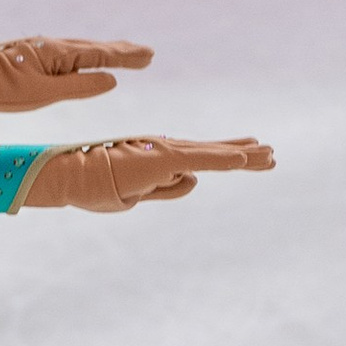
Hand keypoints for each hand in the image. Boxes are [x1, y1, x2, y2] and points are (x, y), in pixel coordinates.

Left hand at [0, 38, 154, 109]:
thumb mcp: (41, 94)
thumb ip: (78, 87)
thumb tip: (112, 80)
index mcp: (56, 52)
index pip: (100, 54)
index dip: (126, 56)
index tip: (149, 56)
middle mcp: (50, 46)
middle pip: (92, 47)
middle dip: (120, 52)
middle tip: (146, 55)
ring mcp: (37, 50)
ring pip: (78, 51)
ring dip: (103, 53)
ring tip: (123, 55)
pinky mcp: (26, 58)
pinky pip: (65, 56)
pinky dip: (83, 58)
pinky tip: (80, 63)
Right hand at [21, 136, 273, 207]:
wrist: (74, 178)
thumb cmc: (97, 187)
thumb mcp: (138, 196)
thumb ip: (167, 189)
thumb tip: (196, 181)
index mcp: (159, 159)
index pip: (200, 158)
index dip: (225, 156)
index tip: (250, 155)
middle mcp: (166, 150)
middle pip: (213, 152)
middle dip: (244, 154)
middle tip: (271, 153)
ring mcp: (166, 151)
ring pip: (214, 153)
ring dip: (244, 156)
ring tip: (271, 156)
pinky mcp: (164, 157)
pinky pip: (202, 158)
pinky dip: (224, 159)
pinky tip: (246, 161)